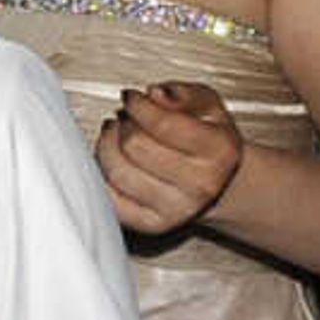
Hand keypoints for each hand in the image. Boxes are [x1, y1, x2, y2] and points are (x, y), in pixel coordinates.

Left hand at [96, 80, 244, 235]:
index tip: (130, 97)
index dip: (137, 105)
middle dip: (123, 125)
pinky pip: (109, 198)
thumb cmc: (209, 141)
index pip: (162, 124)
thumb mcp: (208, 106)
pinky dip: (100, 175)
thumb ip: (183, 94)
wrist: (219, 183)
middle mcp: (201, 184)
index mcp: (220, 151)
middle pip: (135, 146)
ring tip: (114, 134)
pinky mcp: (151, 225)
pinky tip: (110, 160)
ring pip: (117, 171)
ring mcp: (176, 209)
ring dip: (106, 146)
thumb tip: (154, 94)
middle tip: (125, 118)